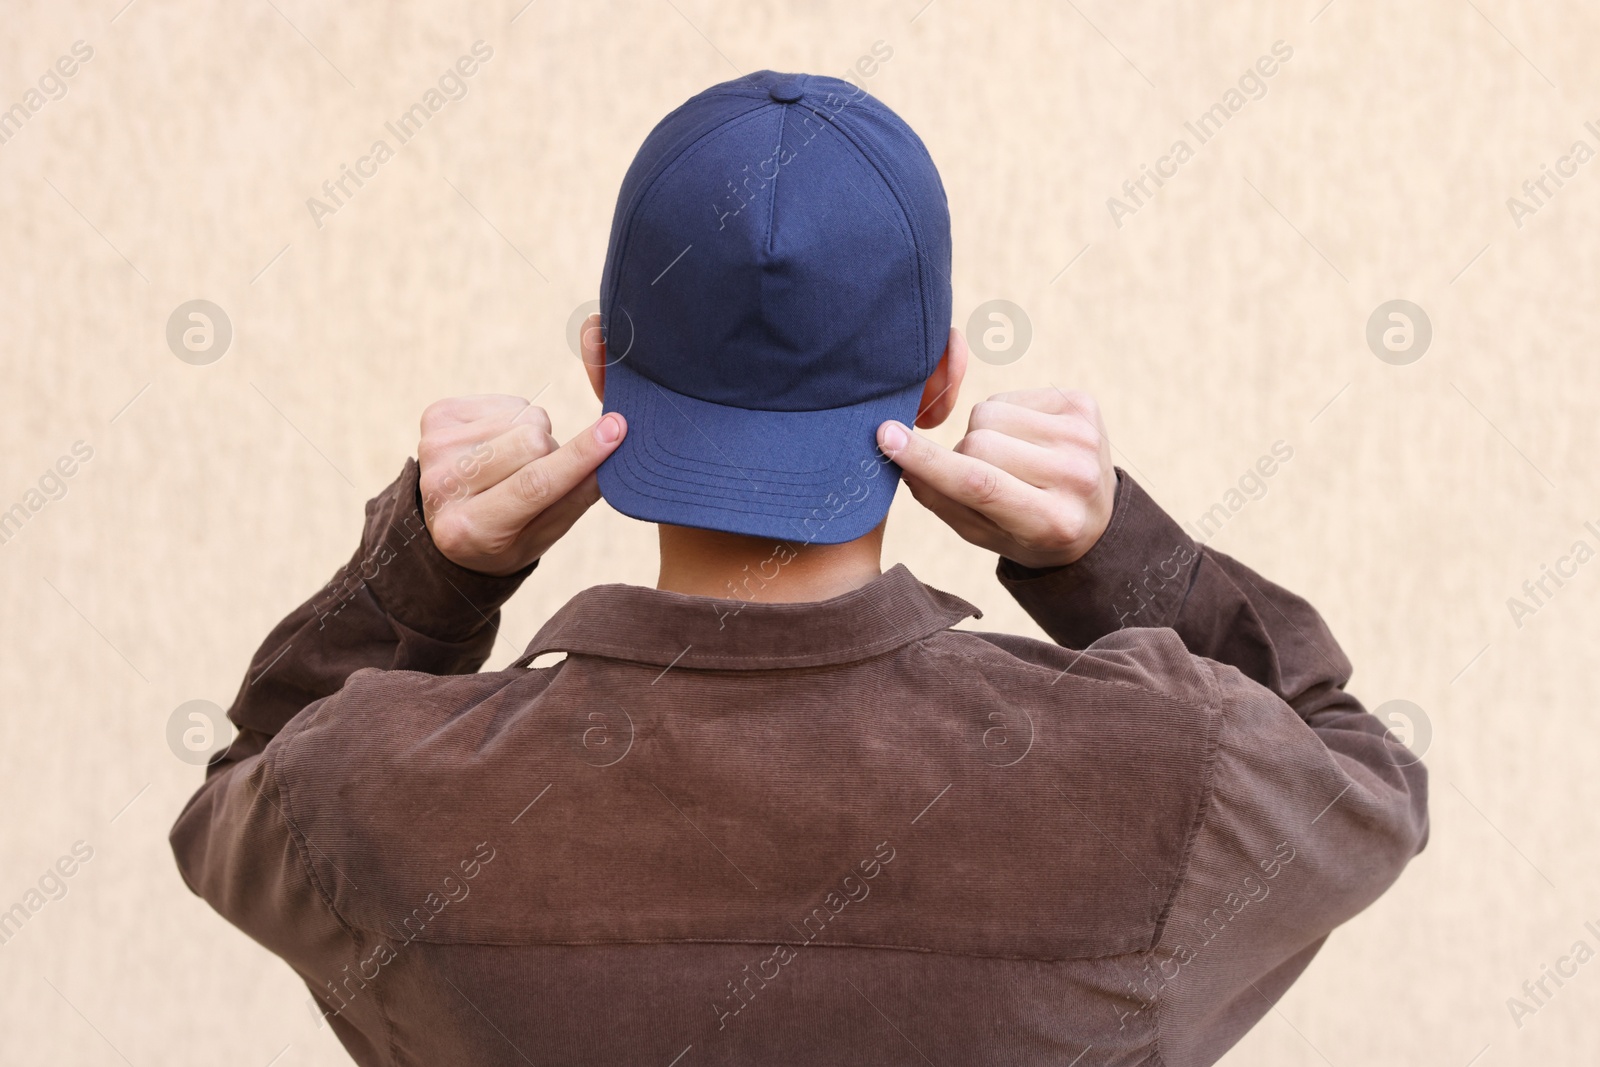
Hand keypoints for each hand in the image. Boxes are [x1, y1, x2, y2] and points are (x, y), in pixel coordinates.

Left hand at [417, 395, 625, 575]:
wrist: (447, 522)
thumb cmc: (504, 535)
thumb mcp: (542, 535)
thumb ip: (576, 497)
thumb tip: (614, 449)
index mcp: (468, 529)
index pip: (534, 484)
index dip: (579, 456)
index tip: (616, 429)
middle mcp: (441, 488)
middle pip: (532, 442)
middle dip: (553, 452)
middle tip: (541, 474)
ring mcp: (432, 449)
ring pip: (522, 417)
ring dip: (533, 437)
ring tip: (514, 463)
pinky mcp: (434, 417)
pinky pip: (507, 402)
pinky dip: (516, 420)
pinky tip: (498, 445)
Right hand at [876, 388, 1115, 568]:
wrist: (1096, 516)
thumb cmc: (1027, 531)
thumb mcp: (983, 533)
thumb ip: (939, 498)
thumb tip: (898, 455)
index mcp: (1051, 522)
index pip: (979, 483)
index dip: (929, 460)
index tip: (887, 437)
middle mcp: (1076, 476)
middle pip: (978, 443)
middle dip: (962, 455)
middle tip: (980, 476)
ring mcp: (1084, 435)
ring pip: (991, 413)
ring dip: (983, 434)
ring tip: (1007, 459)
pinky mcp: (1083, 404)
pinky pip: (1010, 396)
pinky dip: (1004, 417)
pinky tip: (1025, 441)